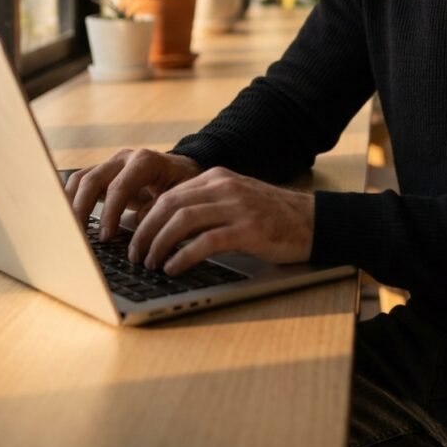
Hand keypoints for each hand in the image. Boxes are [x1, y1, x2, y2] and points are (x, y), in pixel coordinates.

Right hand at [66, 149, 200, 238]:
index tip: (106, 237)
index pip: (119, 186)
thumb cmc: (183, 184)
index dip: (110, 213)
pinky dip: (71, 201)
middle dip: (82, 210)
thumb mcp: (180, 196)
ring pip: (80, 179)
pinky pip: (80, 184)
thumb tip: (138, 225)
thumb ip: (159, 208)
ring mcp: (111, 164)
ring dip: (70, 205)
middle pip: (92, 180)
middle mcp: (124, 158)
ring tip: (69, 232)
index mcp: (145, 161)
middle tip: (79, 238)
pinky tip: (69, 221)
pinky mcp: (103, 174)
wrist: (183, 168)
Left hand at [127, 167, 314, 274]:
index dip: (146, 217)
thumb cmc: (271, 217)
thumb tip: (164, 227)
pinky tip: (174, 269)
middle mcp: (224, 187)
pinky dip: (183, 256)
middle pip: (169, 205)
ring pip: (182, 221)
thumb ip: (205, 206)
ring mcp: (237, 207)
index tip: (133, 238)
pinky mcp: (249, 229)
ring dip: (159, 245)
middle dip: (145, 232)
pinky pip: (206, 241)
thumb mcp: (235, 201)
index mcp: (217, 178)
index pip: (169, 194)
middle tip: (135, 255)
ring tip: (150, 264)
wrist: (312, 220)